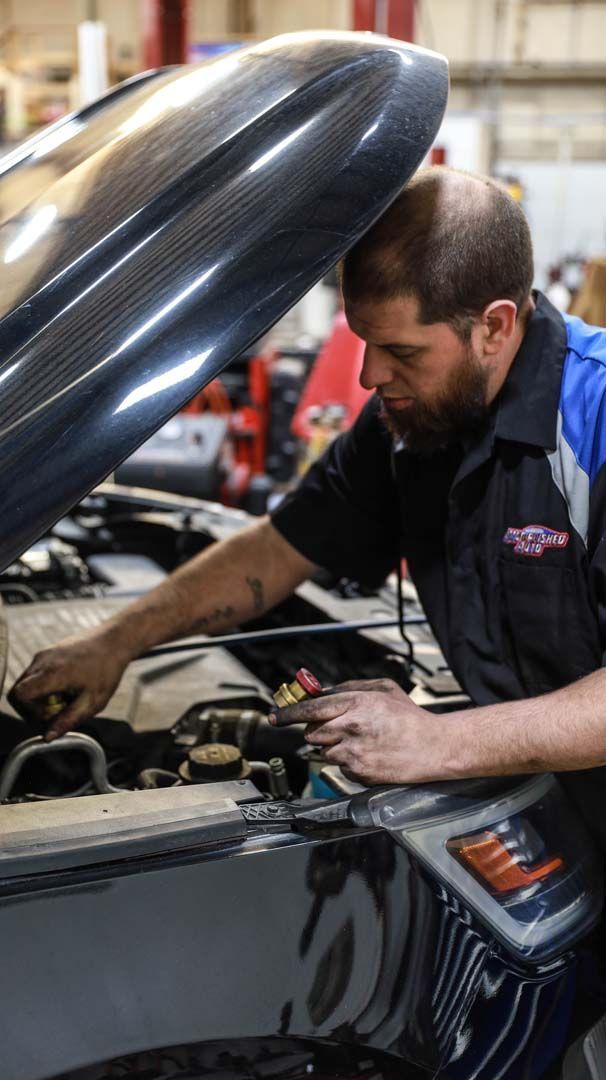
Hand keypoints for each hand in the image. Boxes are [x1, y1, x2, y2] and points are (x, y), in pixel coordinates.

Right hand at [8, 627, 130, 739]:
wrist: (114, 641)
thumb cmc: (107, 670)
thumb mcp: (92, 702)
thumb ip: (68, 720)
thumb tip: (48, 737)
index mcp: (51, 674)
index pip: (19, 696)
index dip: (29, 712)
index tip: (50, 715)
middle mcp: (42, 661)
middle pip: (18, 691)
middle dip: (33, 707)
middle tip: (58, 709)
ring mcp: (43, 655)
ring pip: (26, 683)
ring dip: (39, 697)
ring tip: (64, 697)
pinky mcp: (47, 653)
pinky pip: (35, 675)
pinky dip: (44, 686)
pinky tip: (65, 686)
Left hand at [269, 677, 451, 785]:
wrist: (434, 747)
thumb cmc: (411, 718)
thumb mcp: (383, 689)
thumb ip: (350, 687)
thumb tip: (324, 692)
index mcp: (355, 703)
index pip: (310, 709)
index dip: (288, 713)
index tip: (275, 717)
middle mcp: (350, 727)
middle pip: (312, 733)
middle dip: (319, 731)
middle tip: (339, 729)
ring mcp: (353, 752)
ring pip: (324, 752)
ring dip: (335, 748)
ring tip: (362, 743)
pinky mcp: (359, 772)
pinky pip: (341, 768)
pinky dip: (349, 763)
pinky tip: (370, 755)